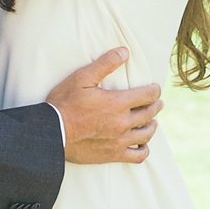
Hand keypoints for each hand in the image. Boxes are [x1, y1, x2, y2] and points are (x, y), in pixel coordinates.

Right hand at [48, 50, 162, 166]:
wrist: (52, 134)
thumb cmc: (64, 103)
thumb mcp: (82, 78)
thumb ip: (105, 64)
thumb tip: (124, 52)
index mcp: (118, 103)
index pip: (148, 95)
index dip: (154, 90)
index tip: (155, 88)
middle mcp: (122, 123)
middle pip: (150, 114)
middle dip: (156, 106)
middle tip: (158, 102)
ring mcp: (119, 141)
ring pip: (146, 134)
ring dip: (152, 126)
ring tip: (151, 122)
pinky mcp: (113, 155)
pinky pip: (138, 156)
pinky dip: (144, 150)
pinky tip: (141, 144)